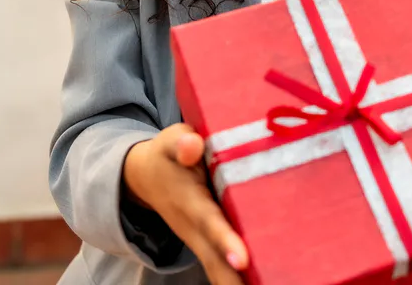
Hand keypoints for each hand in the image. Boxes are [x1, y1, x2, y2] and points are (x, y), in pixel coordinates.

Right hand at [123, 124, 247, 283]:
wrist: (145, 177)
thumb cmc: (168, 154)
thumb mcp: (170, 141)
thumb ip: (182, 143)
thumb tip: (192, 145)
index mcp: (188, 200)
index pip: (209, 221)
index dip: (225, 240)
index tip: (242, 260)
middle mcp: (193, 228)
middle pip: (215, 260)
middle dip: (235, 280)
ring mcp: (199, 241)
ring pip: (219, 270)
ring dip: (241, 283)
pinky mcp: (206, 245)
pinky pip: (223, 268)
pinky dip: (241, 280)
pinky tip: (265, 283)